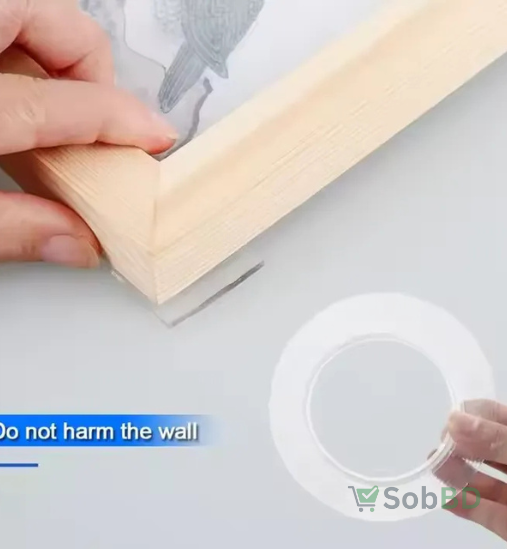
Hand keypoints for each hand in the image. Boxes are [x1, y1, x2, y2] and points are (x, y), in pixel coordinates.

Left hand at [0, 0, 176, 267]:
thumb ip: (11, 229)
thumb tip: (76, 244)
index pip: (60, 103)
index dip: (119, 120)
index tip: (156, 136)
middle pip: (48, 18)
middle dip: (87, 66)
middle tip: (95, 115)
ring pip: (24, 8)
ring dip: (54, 54)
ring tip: (58, 103)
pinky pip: (1, 21)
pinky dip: (20, 47)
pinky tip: (15, 91)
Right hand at [445, 400, 506, 540]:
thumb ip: (499, 442)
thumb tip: (455, 419)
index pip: (498, 417)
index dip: (473, 414)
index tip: (450, 420)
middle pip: (486, 446)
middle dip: (459, 442)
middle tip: (440, 443)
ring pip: (482, 479)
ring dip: (455, 471)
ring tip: (432, 464)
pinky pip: (482, 512)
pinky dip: (461, 505)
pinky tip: (441, 496)